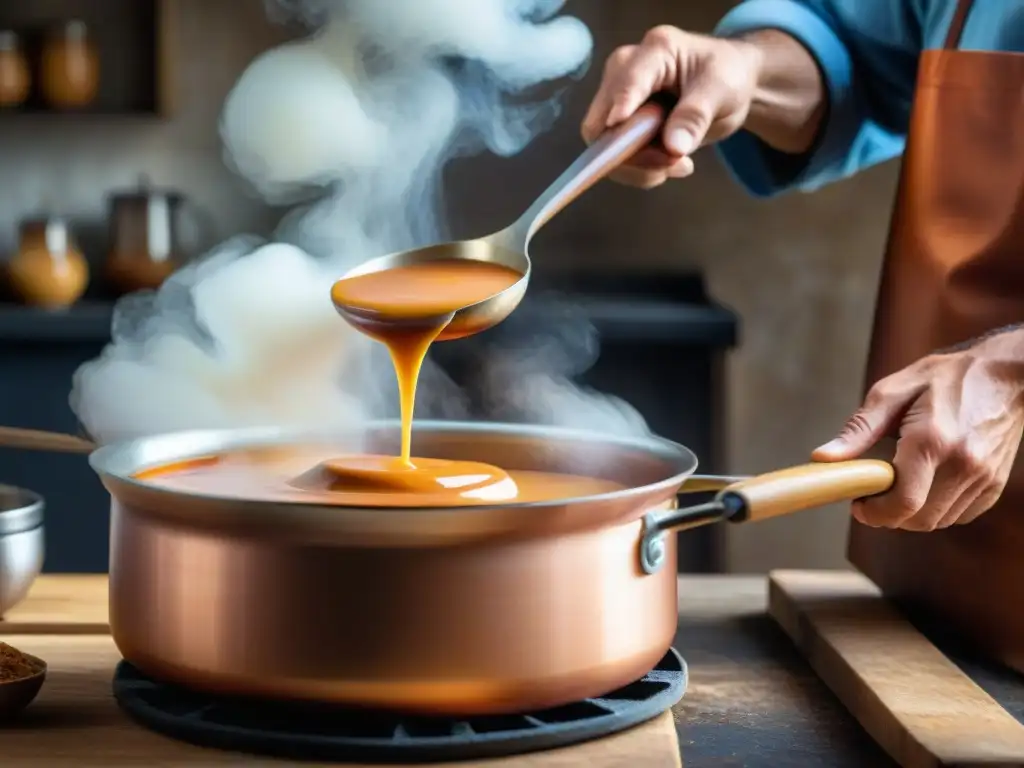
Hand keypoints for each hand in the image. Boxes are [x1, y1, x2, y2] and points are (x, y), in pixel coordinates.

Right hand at [580, 26, 763, 188]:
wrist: (729, 83)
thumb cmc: (726, 75)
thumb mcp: (722, 90)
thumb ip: (696, 115)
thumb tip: (674, 148)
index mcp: (655, 51)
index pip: (627, 80)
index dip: (621, 103)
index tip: (619, 124)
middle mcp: (626, 71)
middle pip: (603, 120)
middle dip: (632, 151)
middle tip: (671, 163)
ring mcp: (618, 98)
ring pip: (605, 145)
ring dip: (640, 166)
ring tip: (679, 165)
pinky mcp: (619, 124)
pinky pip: (615, 157)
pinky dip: (641, 169)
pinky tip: (671, 164)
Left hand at [812, 331, 1023, 530]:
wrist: (1006, 375)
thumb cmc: (945, 378)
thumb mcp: (892, 392)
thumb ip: (858, 429)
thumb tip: (823, 458)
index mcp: (932, 441)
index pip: (903, 502)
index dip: (874, 513)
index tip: (858, 503)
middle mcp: (963, 464)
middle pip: (919, 519)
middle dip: (889, 515)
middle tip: (873, 494)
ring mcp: (983, 477)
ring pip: (938, 521)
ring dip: (912, 514)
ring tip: (899, 485)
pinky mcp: (995, 484)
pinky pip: (959, 515)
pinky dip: (936, 509)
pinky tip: (926, 484)